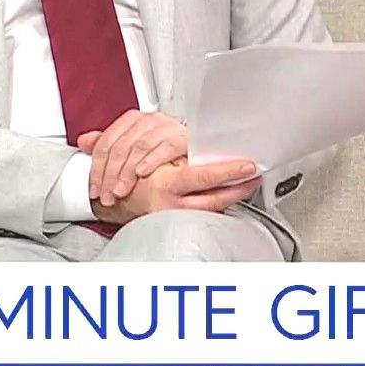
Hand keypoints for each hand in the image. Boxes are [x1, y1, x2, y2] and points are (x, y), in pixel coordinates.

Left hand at [77, 110, 186, 211]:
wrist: (197, 157)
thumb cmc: (165, 156)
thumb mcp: (133, 150)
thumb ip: (108, 145)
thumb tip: (84, 141)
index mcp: (134, 120)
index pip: (107, 141)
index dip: (97, 168)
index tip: (95, 189)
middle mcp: (150, 120)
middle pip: (121, 145)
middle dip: (111, 174)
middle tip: (107, 195)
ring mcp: (168, 126)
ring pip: (139, 146)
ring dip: (127, 172)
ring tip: (122, 191)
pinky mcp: (185, 136)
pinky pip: (165, 147)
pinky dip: (152, 160)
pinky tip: (142, 174)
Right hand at [95, 158, 262, 223]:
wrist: (108, 198)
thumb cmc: (125, 176)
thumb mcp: (143, 155)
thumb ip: (167, 148)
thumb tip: (193, 143)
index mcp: (165, 184)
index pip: (203, 177)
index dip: (227, 172)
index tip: (247, 166)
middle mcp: (172, 204)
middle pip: (215, 199)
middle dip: (239, 188)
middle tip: (255, 176)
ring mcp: (176, 216)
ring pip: (212, 208)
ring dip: (233, 196)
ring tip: (248, 185)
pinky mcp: (176, 222)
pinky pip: (203, 215)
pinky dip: (218, 206)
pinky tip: (230, 197)